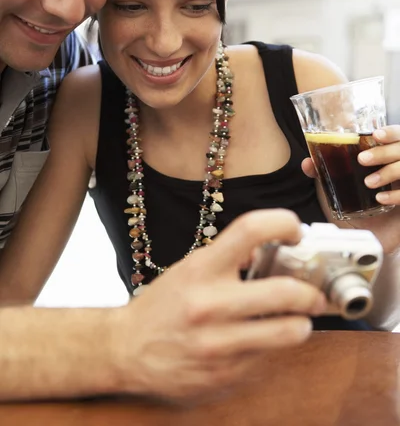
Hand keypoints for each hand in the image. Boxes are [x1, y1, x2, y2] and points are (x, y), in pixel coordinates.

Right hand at [114, 209, 325, 402]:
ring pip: (288, 332)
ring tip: (299, 320)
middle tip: (316, 294)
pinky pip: (267, 359)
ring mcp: (218, 344)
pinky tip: (259, 342)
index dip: (283, 223)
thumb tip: (274, 250)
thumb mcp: (190, 268)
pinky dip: (272, 349)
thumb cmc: (163, 305)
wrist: (126, 349)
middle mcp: (210, 304)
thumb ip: (229, 258)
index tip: (295, 232)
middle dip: (312, 293)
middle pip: (285, 291)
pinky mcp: (224, 375)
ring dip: (302, 324)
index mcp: (202, 268)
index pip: (251, 229)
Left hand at [302, 126, 399, 251]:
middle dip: (383, 152)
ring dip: (388, 172)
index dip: (389, 133)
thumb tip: (307, 163)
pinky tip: (380, 199)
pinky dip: (395, 195)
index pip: (396, 135)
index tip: (374, 135)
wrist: (371, 234)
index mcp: (388, 154)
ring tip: (368, 182)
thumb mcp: (339, 185)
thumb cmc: (357, 204)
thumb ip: (324, 172)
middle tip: (362, 159)